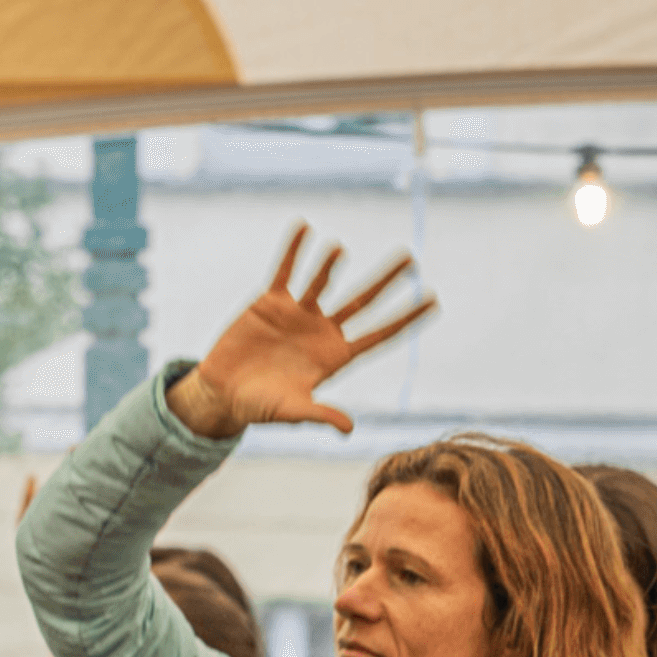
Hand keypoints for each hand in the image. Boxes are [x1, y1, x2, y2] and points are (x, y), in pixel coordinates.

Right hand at [165, 225, 434, 440]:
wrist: (222, 393)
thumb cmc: (260, 408)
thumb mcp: (291, 411)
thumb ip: (320, 415)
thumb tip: (349, 429)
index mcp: (335, 356)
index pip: (380, 334)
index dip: (407, 318)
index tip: (433, 300)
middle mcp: (322, 330)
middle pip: (362, 301)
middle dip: (386, 280)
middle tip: (410, 257)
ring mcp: (298, 313)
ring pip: (322, 282)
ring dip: (330, 265)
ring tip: (339, 249)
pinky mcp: (271, 303)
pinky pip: (285, 271)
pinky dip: (293, 250)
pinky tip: (303, 227)